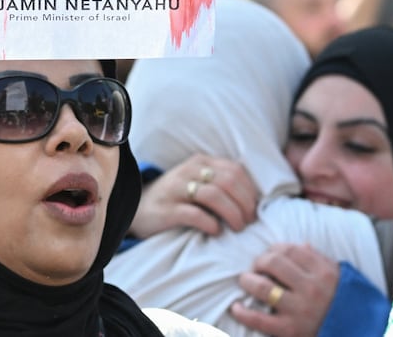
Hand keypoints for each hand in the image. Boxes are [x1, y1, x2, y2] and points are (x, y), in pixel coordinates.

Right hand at [129, 154, 257, 238]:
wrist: (136, 207)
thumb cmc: (176, 198)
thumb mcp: (197, 181)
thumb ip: (220, 183)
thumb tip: (254, 200)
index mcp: (201, 162)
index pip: (235, 170)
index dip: (250, 191)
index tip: (256, 209)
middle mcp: (189, 170)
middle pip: (228, 182)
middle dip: (245, 204)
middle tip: (249, 222)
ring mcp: (176, 189)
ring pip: (214, 195)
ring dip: (233, 214)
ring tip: (238, 228)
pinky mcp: (167, 209)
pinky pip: (194, 214)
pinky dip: (210, 223)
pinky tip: (216, 231)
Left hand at [230, 243, 339, 336]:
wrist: (357, 333)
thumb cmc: (343, 303)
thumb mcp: (339, 277)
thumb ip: (319, 260)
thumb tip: (300, 244)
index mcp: (323, 271)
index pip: (289, 249)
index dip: (273, 249)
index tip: (268, 255)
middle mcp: (311, 288)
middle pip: (274, 262)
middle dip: (259, 262)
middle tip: (255, 268)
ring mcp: (300, 310)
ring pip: (264, 287)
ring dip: (248, 281)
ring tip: (245, 281)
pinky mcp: (290, 331)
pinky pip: (260, 319)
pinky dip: (243, 312)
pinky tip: (236, 307)